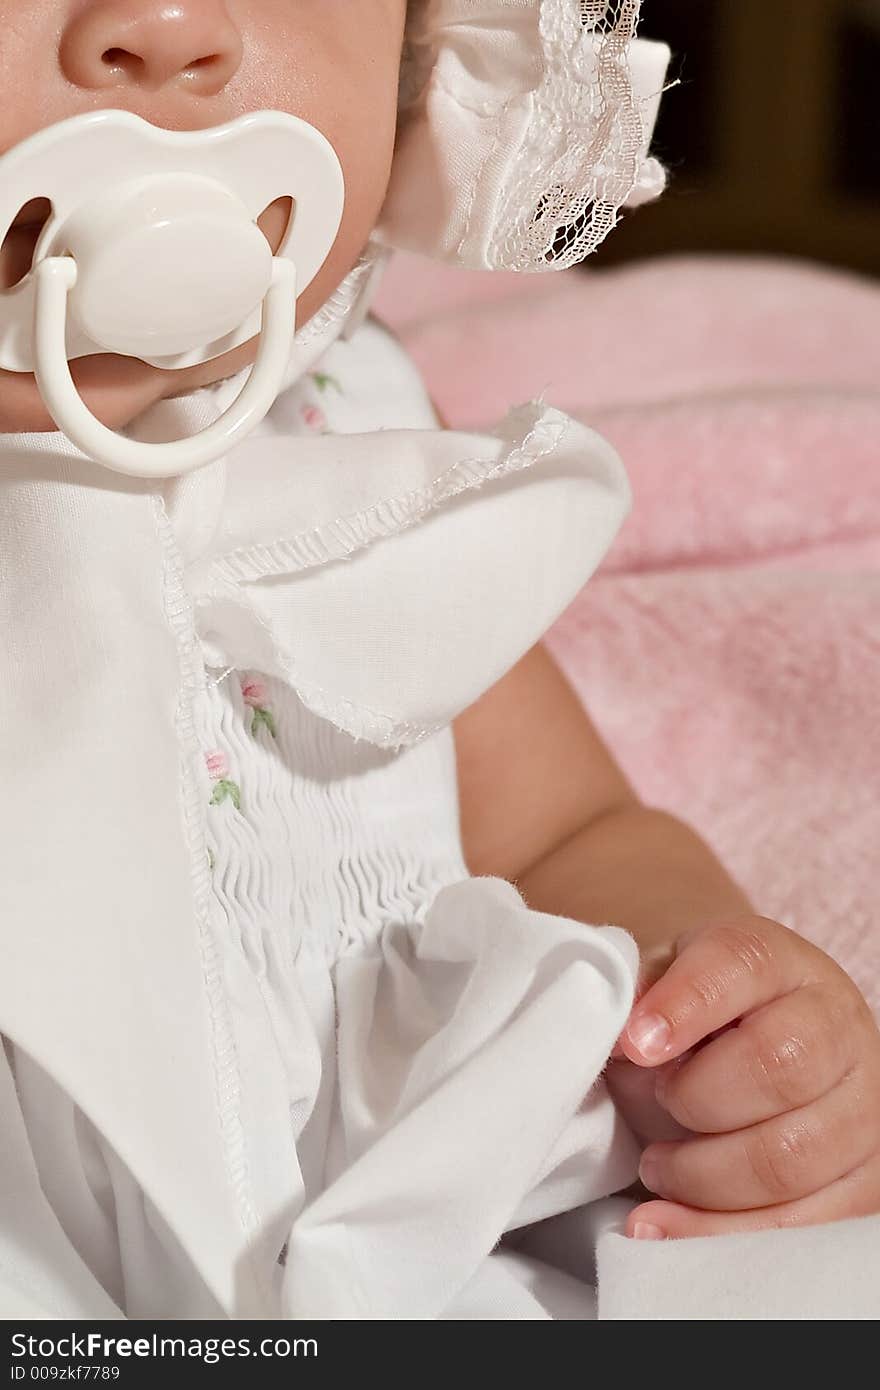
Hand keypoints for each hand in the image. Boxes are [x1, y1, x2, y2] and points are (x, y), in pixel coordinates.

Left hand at [610, 916, 879, 1238]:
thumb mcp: (658, 988)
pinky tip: (666, 1225)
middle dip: (695, 1099)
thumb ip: (635, 997)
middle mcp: (837, 1024)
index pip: (742, 965)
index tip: (634, 1044)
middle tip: (659, 1103)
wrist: (742, 1054)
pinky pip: (801, 1226)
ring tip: (657, 1166)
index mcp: (779, 962)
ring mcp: (863, 1106)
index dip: (685, 1005)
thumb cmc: (692, 1024)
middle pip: (777, 1067)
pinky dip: (719, 1234)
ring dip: (702, 1175)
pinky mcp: (865, 1182)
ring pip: (789, 1158)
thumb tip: (622, 1034)